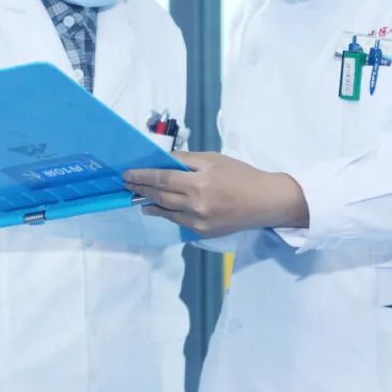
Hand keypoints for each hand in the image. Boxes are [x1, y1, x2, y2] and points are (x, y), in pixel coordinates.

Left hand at [123, 151, 308, 237]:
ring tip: (136, 196)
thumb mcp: (214, 159)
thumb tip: (163, 160)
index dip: (142, 176)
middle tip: (126, 183)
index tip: (127, 173)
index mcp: (200, 182)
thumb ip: (187, 160)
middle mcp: (196, 204)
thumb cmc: (241, 174)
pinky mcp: (203, 232)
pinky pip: (178, 221)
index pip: (163, 177)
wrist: (265, 201)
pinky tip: (154, 208)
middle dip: (141, 188)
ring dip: (148, 203)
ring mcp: (199, 221)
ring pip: (166, 210)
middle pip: (160, 195)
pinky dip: (164, 213)